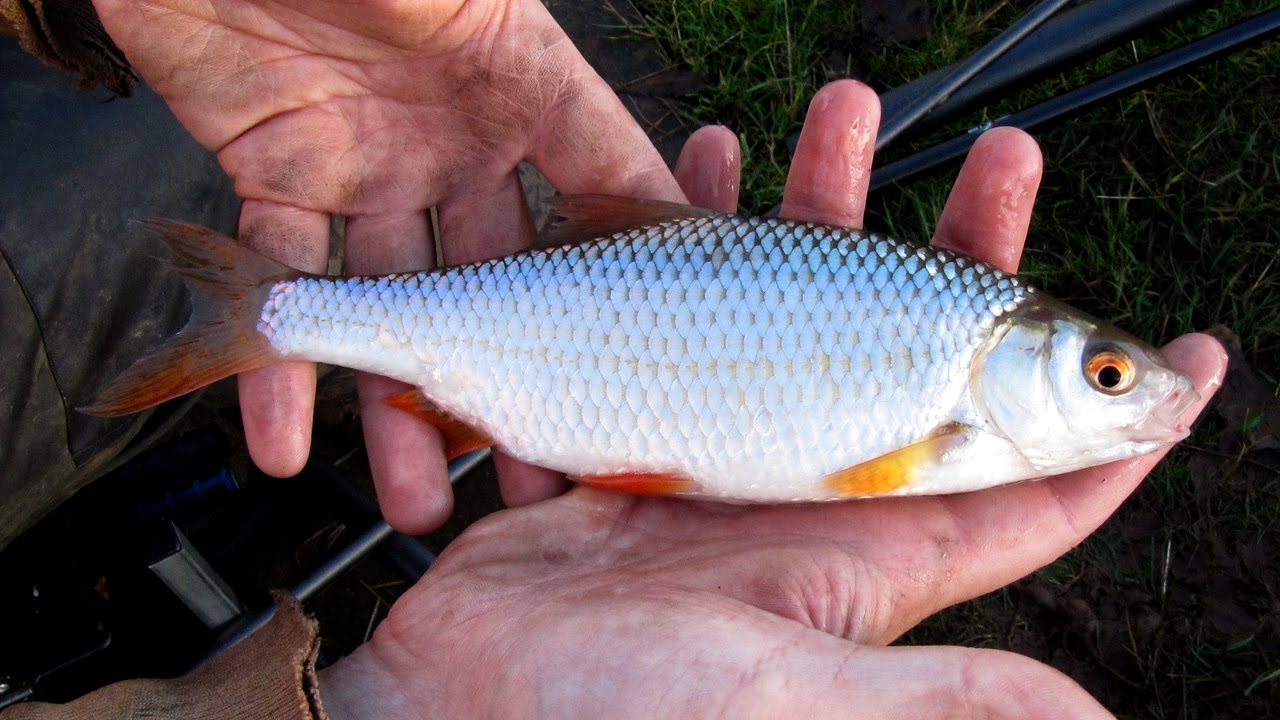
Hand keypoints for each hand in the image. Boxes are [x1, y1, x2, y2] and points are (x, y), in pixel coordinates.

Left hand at [92, 0, 684, 530]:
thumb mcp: (493, 9)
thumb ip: (565, 97)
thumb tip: (663, 195)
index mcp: (520, 94)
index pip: (593, 197)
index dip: (616, 289)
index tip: (643, 371)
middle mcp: (450, 143)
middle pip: (492, 286)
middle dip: (513, 383)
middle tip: (534, 478)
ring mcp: (361, 164)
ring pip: (390, 307)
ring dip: (397, 409)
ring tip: (417, 500)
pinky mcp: (271, 170)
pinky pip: (280, 281)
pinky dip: (279, 365)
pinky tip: (285, 447)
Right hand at [315, 81, 1227, 718]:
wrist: (465, 701)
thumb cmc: (619, 715)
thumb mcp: (787, 699)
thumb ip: (932, 698)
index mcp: (875, 547)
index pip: (1032, 487)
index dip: (1121, 429)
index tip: (1196, 353)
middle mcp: (816, 488)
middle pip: (929, 354)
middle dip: (976, 244)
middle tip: (1002, 151)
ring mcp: (730, 449)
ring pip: (806, 304)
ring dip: (827, 206)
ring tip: (834, 114)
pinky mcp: (645, 423)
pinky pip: (687, 308)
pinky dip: (697, 231)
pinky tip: (700, 171)